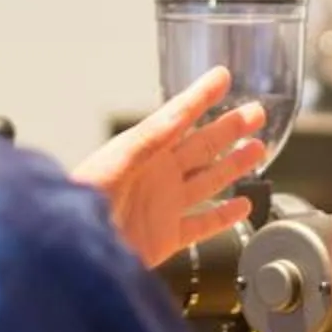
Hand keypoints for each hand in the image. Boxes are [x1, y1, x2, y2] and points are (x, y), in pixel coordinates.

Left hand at [72, 67, 263, 267]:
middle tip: (255, 112)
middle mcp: (157, 175)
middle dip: (229, 128)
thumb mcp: (114, 164)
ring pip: (209, 180)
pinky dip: (225, 216)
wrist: (74, 254)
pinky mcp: (167, 237)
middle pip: (202, 146)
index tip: (221, 77)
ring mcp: (164, 206)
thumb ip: (148, 140)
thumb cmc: (80, 205)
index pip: (179, 116)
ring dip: (234, 165)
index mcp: (143, 152)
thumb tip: (177, 113)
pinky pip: (204, 224)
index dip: (201, 96)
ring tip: (257, 148)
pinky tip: (242, 204)